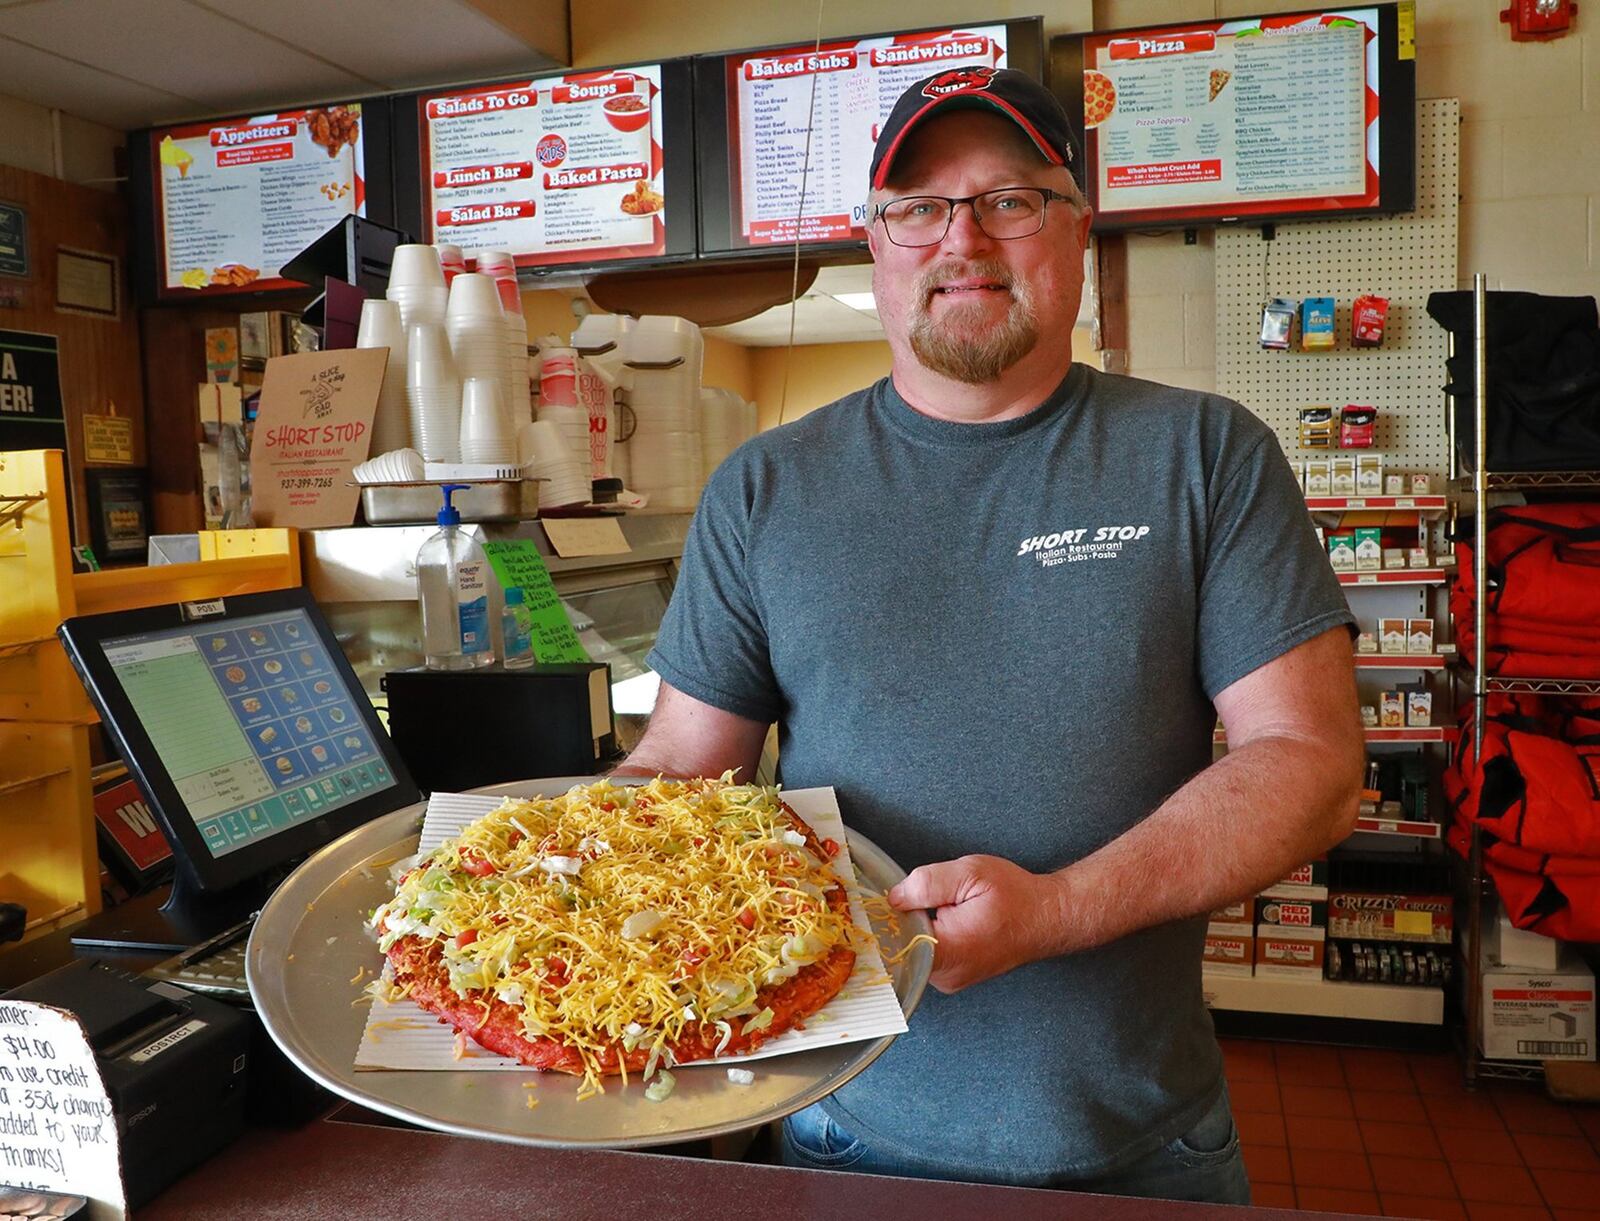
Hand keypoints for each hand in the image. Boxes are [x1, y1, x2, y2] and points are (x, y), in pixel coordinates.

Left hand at [887, 855, 1069, 993]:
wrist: (1047, 917)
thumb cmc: (1015, 896)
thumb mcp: (969, 874)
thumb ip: (926, 883)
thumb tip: (893, 898)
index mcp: (948, 952)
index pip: (893, 944)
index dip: (886, 918)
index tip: (893, 900)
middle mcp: (946, 975)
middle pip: (901, 944)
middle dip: (908, 916)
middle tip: (937, 899)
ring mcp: (949, 979)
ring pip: (913, 947)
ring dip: (920, 924)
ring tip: (950, 908)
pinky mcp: (953, 975)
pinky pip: (926, 952)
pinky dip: (930, 932)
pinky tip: (951, 919)